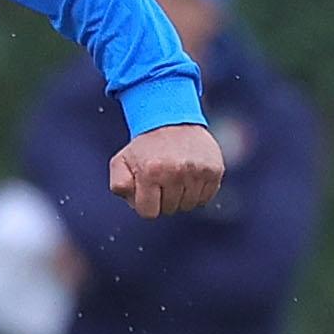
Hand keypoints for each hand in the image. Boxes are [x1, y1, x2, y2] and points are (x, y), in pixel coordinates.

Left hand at [108, 123, 224, 217]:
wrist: (172, 121)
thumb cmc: (144, 148)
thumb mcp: (121, 162)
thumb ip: (119, 185)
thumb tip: (135, 204)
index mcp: (151, 172)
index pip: (148, 213)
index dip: (146, 204)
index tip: (147, 189)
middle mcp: (176, 172)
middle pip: (169, 210)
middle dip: (163, 199)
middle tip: (161, 179)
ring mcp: (198, 171)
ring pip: (188, 206)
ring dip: (181, 197)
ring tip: (175, 176)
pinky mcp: (214, 170)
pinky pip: (205, 198)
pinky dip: (197, 192)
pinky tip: (189, 177)